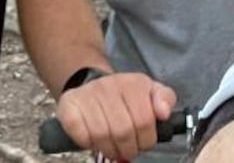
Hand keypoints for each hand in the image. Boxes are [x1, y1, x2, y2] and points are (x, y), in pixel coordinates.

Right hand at [55, 71, 177, 160]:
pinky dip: (88, 143)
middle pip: (123, 131)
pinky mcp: (68, 106)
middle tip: (128, 150)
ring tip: (113, 147)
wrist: (91, 85)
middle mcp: (108, 86)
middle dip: (129, 148)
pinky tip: (93, 140)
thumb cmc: (124, 96)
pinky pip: (80, 134)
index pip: (144, 120)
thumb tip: (164, 113)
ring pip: (101, 135)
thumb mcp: (149, 92)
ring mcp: (87, 95)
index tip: (144, 142)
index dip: (146, 140)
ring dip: (109, 149)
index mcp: (132, 83)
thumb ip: (165, 99)